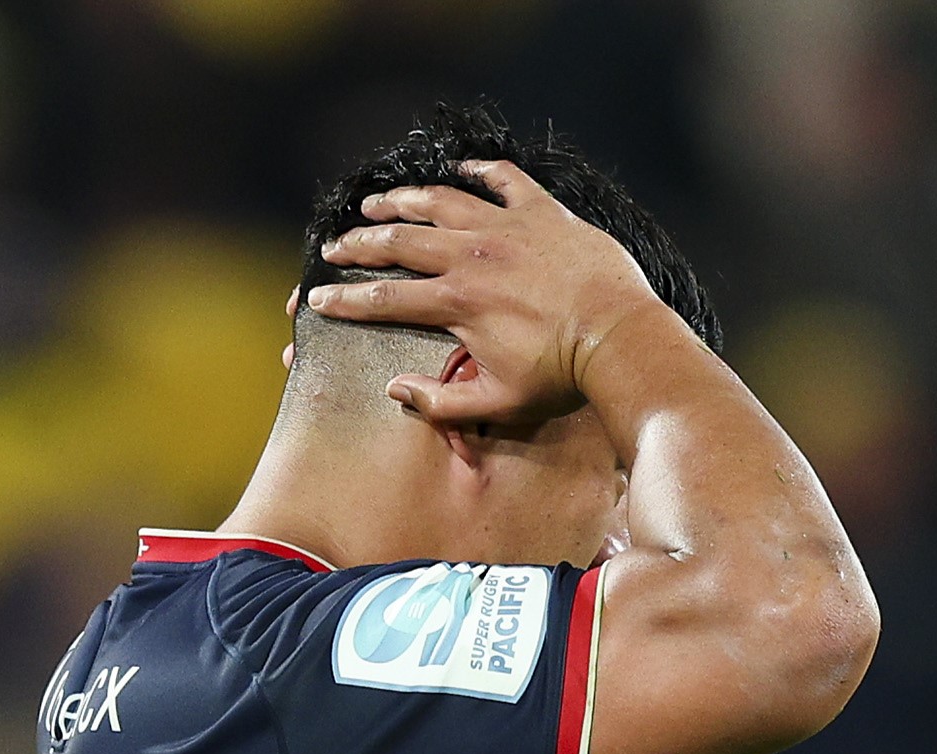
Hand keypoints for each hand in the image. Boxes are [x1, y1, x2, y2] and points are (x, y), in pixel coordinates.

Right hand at [306, 159, 672, 433]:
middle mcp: (473, 255)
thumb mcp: (498, 402)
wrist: (621, 336)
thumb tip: (395, 388)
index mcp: (456, 302)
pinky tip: (463, 168)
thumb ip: (441, 401)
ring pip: (441, 201)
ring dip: (402, 200)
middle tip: (334, 247)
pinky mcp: (543, 212)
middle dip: (359, 244)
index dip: (343, 300)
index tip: (315, 299)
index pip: (383, 299)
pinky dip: (481, 170)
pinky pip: (504, 179)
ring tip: (376, 202)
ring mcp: (508, 227)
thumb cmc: (562, 376)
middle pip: (400, 241)